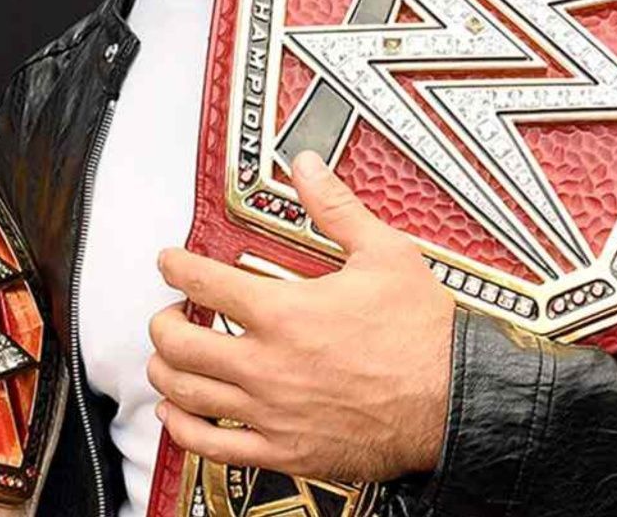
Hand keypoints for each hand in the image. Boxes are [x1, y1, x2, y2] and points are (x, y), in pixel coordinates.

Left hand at [148, 151, 456, 482]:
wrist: (454, 404)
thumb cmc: (424, 338)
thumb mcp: (384, 254)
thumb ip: (336, 208)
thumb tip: (308, 168)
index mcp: (285, 312)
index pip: (204, 283)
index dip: (176, 267)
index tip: (170, 263)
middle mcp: (267, 363)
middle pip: (181, 342)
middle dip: (162, 324)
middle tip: (166, 315)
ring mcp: (272, 410)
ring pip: (188, 392)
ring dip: (165, 372)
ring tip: (165, 360)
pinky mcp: (284, 449)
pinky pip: (214, 446)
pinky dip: (183, 429)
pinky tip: (176, 416)